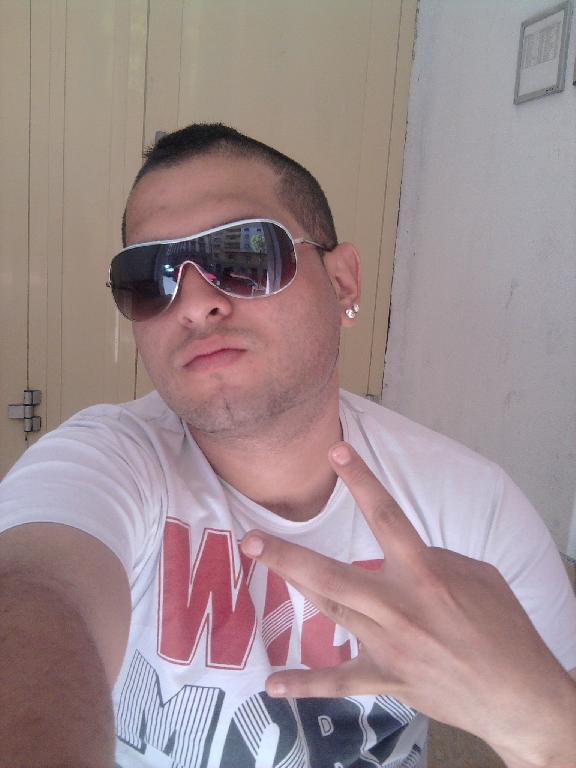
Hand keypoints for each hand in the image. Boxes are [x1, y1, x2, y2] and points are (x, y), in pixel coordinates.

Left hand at [240, 442, 575, 767]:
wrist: (519, 695)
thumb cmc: (505, 627)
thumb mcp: (480, 576)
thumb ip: (436, 559)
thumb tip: (406, 552)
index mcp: (427, 574)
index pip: (388, 518)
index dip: (361, 481)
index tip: (335, 450)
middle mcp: (399, 607)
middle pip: (334, 575)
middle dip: (289, 556)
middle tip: (251, 538)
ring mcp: (388, 645)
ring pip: (330, 612)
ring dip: (294, 588)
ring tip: (262, 564)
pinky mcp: (387, 679)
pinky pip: (339, 682)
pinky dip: (306, 684)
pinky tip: (273, 685)